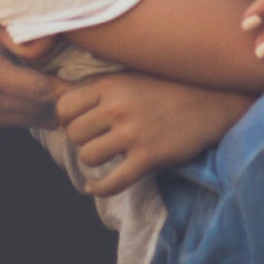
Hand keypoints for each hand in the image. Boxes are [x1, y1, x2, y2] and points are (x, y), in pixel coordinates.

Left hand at [55, 73, 249, 195]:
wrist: (213, 102)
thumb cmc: (169, 87)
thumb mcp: (131, 76)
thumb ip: (94, 84)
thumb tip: (50, 87)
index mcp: (112, 84)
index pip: (64, 107)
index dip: (69, 117)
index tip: (84, 121)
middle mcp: (118, 107)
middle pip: (73, 134)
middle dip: (83, 139)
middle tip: (100, 137)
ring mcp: (133, 134)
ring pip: (88, 157)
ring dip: (94, 159)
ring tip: (109, 154)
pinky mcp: (148, 158)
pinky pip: (110, 182)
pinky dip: (98, 188)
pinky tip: (96, 185)